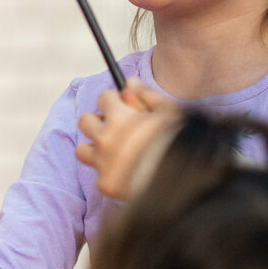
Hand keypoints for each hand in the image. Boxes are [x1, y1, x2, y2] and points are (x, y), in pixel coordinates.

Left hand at [75, 78, 181, 199]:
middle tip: (118, 129)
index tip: (124, 107)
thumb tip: (129, 83)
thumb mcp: (169, 112)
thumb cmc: (179, 142)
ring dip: (96, 148)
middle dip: (100, 122)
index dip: (115, 101)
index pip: (103, 97)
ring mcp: (103, 163)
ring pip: (83, 149)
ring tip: (115, 152)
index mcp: (119, 117)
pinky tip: (126, 174)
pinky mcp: (105, 185)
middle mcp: (105, 139)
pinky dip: (109, 173)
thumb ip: (146, 95)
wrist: (185, 182)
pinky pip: (98, 174)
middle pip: (86, 120)